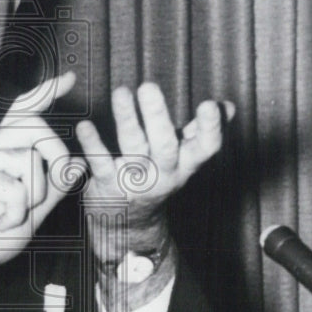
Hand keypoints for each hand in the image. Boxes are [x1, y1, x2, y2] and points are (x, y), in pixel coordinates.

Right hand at [0, 71, 76, 282]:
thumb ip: (56, 187)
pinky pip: (16, 188)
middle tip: (41, 196)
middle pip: (39, 129)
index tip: (69, 78)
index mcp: (2, 148)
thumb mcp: (34, 210)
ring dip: (32, 199)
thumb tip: (80, 163)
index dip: (46, 92)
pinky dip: (16, 213)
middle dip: (55, 161)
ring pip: (31, 162)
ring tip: (10, 214)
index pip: (25, 111)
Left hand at [77, 83, 234, 262]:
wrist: (129, 226)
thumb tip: (227, 106)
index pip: (205, 147)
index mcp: (185, 164)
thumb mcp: (183, 159)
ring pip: (133, 149)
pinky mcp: (108, 186)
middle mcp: (163, 173)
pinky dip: (92, 145)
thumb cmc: (157, 177)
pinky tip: (84, 126)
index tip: (209, 105)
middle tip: (148, 86)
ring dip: (127, 119)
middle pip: (165, 145)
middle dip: (157, 116)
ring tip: (121, 92)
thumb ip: (201, 131)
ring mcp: (135, 181)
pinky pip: (101, 164)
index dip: (210, 128)